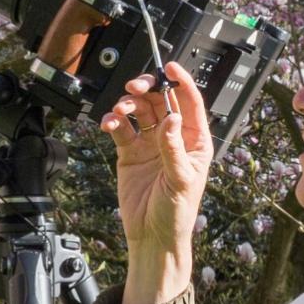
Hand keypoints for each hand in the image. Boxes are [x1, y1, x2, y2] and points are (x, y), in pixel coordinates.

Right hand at [100, 60, 213, 303]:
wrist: (152, 238)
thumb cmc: (177, 213)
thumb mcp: (181, 180)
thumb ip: (174, 148)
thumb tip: (173, 118)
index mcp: (194, 141)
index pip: (190, 103)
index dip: (181, 82)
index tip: (171, 65)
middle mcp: (172, 137)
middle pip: (160, 101)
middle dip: (147, 89)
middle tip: (135, 85)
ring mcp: (150, 143)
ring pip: (139, 111)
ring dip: (128, 105)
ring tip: (120, 110)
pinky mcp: (130, 152)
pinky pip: (121, 129)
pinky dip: (113, 122)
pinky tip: (109, 124)